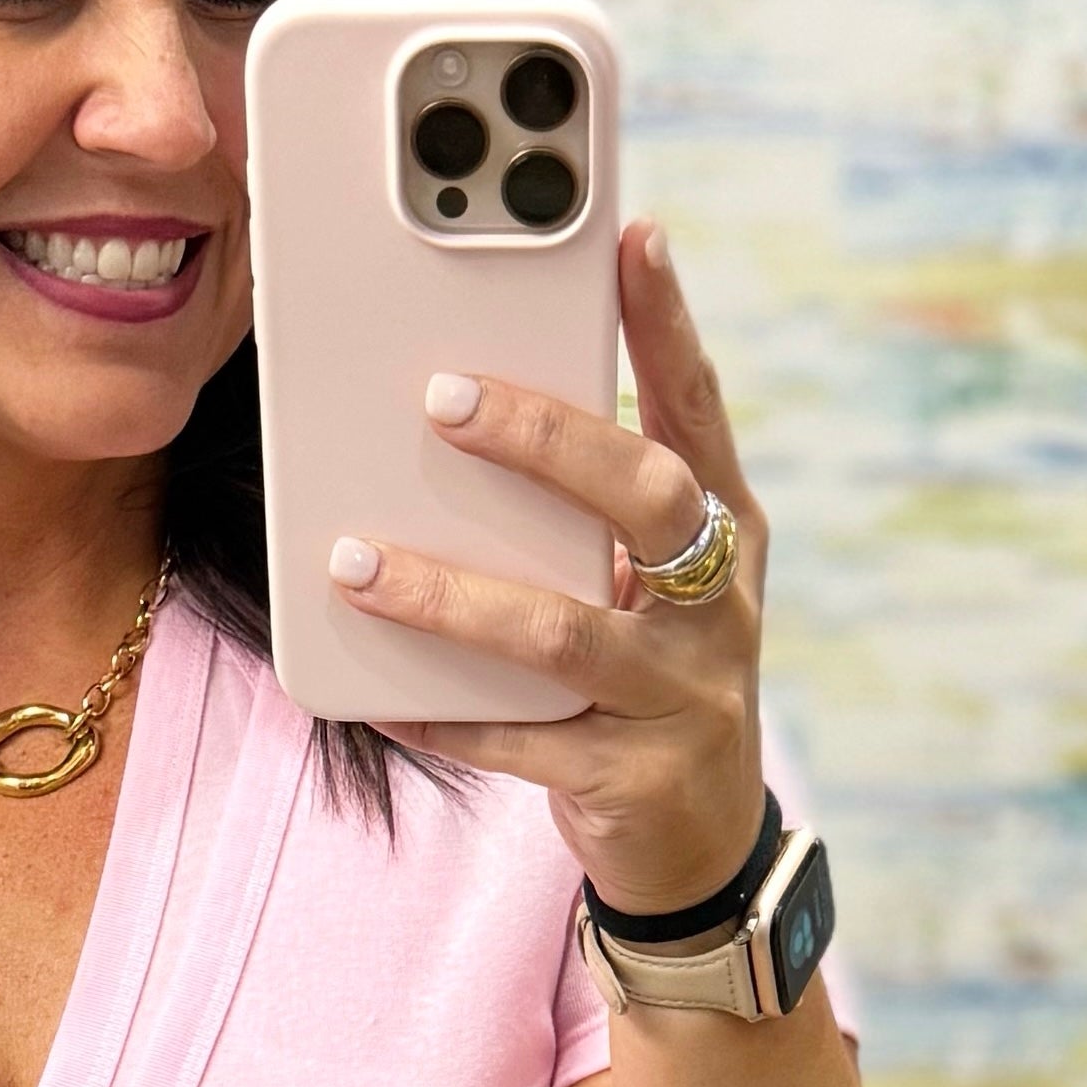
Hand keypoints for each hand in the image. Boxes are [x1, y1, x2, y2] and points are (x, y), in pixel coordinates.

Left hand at [323, 218, 769, 918]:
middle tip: (443, 399)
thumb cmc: (650, 684)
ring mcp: (684, 696)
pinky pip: (521, 743)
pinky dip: (442, 714)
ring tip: (356, 565)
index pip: (700, 410)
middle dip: (548, 442)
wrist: (701, 850)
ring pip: (563, 632)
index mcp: (730, 536)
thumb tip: (464, 413)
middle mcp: (722, 608)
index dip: (670, 324)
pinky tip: (374, 693)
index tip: (631, 236)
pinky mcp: (634, 779)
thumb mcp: (648, 588)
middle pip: (649, 499)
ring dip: (450, 595)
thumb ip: (589, 512)